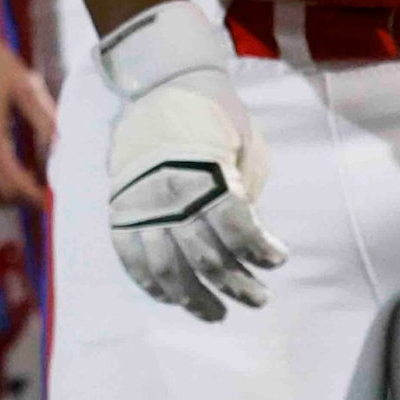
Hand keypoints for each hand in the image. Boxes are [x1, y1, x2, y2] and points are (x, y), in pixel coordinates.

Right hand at [99, 0, 285, 319]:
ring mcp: (141, 208)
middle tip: (259, 298)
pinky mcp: (120, 215)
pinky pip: (135, 264)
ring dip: (197, 300)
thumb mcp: (243, 144)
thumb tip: (246, 239)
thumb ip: (245, 190)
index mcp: (206, 174)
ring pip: (170, 273)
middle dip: (238, 285)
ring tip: (218, 313)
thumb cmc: (215, 115)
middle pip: (208, 259)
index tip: (279, 260)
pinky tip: (177, 299)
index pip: (237, 229)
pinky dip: (156, 287)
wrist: (161, 87)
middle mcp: (171, 196)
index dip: (260, 251)